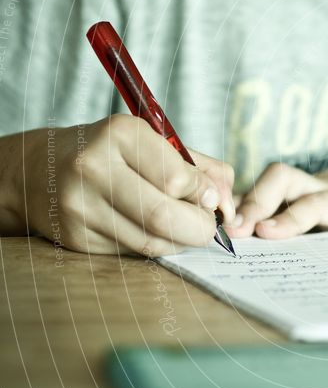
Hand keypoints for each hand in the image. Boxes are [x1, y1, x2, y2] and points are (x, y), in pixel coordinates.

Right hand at [24, 114, 235, 255]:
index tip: (208, 197)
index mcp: (119, 134)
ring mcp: (80, 207)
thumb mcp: (156, 142)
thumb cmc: (114, 152)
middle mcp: (93, 168)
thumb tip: (227, 203)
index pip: (177, 179)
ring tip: (181, 225)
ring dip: (179, 240)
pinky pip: (133, 252)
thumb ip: (202, 167)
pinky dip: (153, 245)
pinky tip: (149, 230)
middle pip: (164, 217)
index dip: (203, 194)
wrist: (40, 168)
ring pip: (152, 242)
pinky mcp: (76, 239)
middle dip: (199, 228)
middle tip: (207, 225)